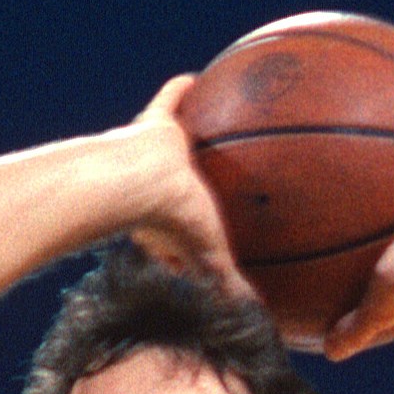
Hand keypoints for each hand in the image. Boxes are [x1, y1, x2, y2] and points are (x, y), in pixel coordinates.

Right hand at [125, 77, 257, 301]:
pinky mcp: (155, 124)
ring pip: (180, 142)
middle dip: (198, 177)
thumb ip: (229, 283)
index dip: (198, 227)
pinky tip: (199, 78)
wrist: (136, 187)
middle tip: (213, 171)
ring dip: (193, 134)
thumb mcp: (209, 258)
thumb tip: (257, 314)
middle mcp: (162, 186)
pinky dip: (181, 89)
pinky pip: (171, 99)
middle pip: (185, 180)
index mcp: (172, 218)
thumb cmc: (171, 226)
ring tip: (215, 120)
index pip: (189, 224)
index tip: (211, 228)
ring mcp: (155, 154)